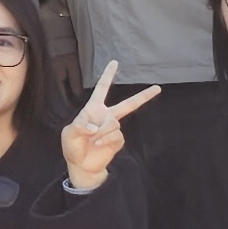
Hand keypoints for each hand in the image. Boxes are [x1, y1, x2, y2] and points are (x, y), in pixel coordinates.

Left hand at [59, 58, 164, 190]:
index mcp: (93, 109)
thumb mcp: (69, 133)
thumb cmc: (73, 146)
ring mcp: (113, 128)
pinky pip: (116, 135)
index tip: (115, 62)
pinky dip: (105, 140)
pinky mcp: (118, 140)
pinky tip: (98, 145)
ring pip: (114, 123)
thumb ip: (80, 125)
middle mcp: (106, 116)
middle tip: (158, 88)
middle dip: (143, 96)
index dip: (108, 76)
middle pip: (128, 104)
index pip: (102, 89)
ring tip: (92, 139)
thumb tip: (95, 126)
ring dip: (101, 131)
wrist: (82, 165)